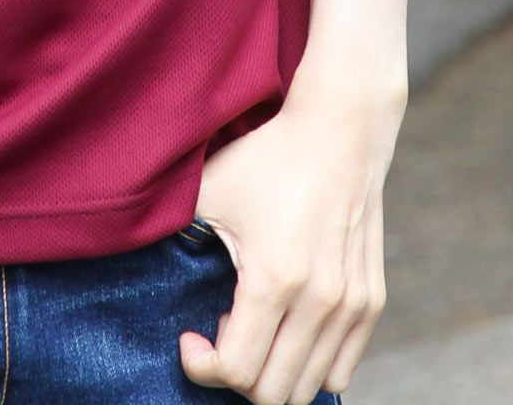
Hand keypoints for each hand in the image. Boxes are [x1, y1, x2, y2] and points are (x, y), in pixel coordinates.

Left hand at [178, 86, 402, 402]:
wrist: (339, 133)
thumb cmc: (266, 159)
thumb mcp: (210, 191)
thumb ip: (177, 236)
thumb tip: (141, 266)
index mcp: (274, 279)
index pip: (237, 371)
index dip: (202, 367)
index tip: (188, 337)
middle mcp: (320, 302)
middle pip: (273, 394)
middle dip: (234, 376)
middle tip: (219, 331)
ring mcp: (351, 306)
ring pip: (308, 388)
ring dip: (271, 372)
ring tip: (251, 326)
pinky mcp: (371, 303)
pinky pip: (340, 371)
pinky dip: (307, 367)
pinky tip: (284, 326)